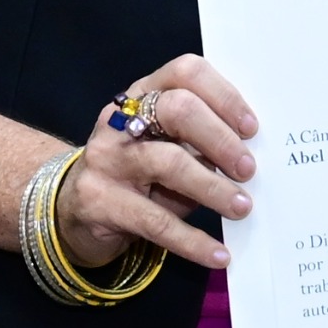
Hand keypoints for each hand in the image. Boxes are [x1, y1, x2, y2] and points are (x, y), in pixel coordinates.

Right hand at [59, 52, 257, 270]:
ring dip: (213, 188)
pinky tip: (218, 254)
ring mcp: (106, 158)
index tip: (252, 128)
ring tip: (242, 208)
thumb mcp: (167, 148)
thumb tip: (253, 157)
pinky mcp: (100, 201)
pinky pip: (156, 222)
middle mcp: (121, 119)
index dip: (223, 96)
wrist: (74, 210)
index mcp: (143, 94)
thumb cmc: (138, 174)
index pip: (185, 73)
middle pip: (178, 110)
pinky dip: (192, 240)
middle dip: (221, 139)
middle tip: (249, 169)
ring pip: (168, 163)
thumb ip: (201, 143)